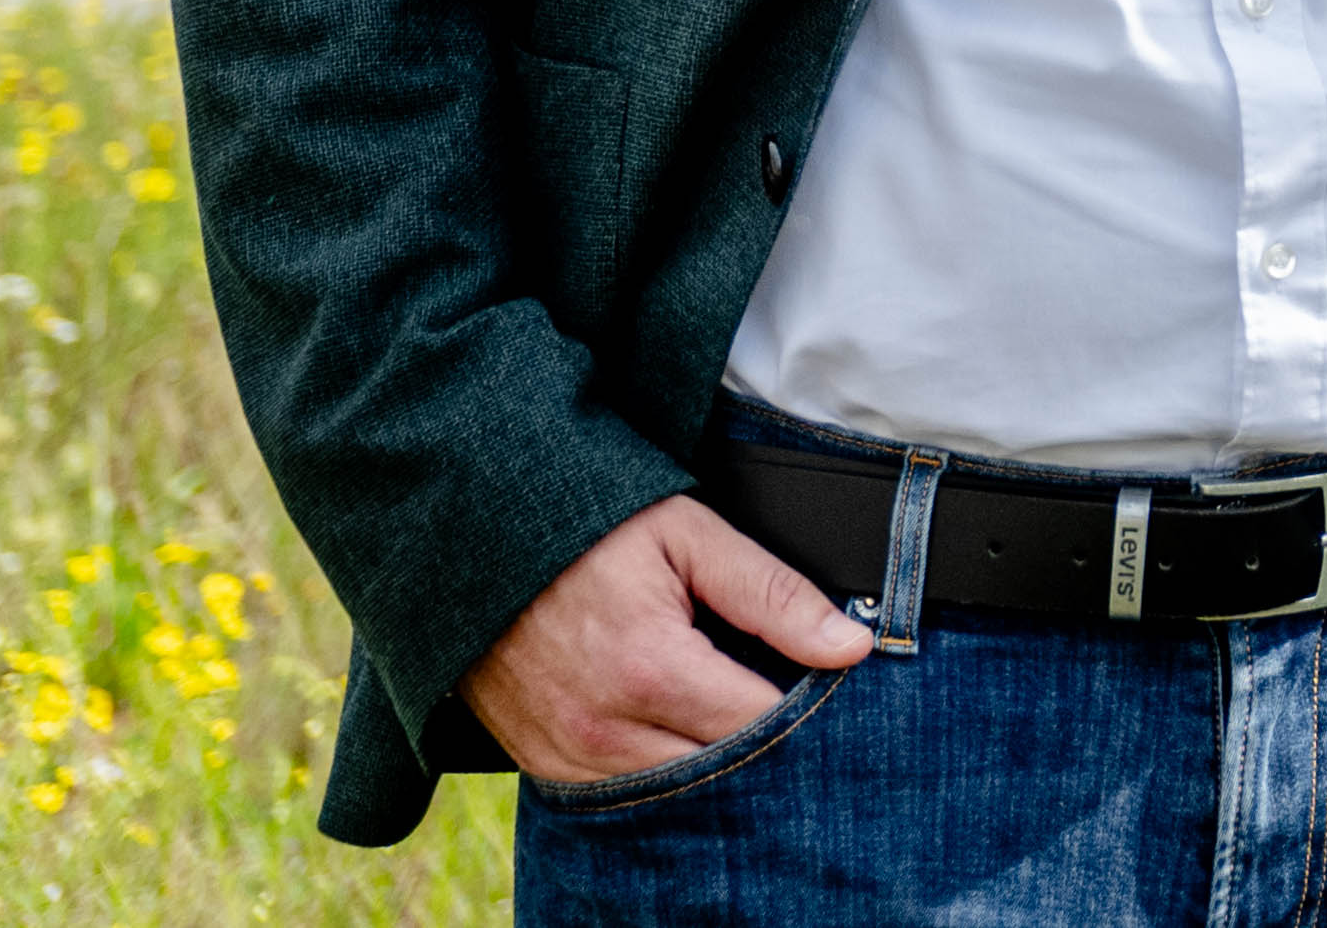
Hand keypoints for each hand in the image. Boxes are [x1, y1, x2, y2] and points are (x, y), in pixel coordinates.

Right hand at [458, 490, 866, 787]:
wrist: (474, 541)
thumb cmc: (588, 530)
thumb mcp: (688, 536)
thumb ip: (773, 595)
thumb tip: (852, 647)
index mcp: (651, 668)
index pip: (761, 724)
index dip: (805, 709)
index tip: (820, 681)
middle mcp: (605, 728)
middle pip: (721, 771)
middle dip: (763, 743)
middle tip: (781, 698)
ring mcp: (569, 754)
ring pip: (673, 794)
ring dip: (710, 765)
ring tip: (725, 708)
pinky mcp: (543, 765)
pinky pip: (620, 797)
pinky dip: (656, 773)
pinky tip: (675, 730)